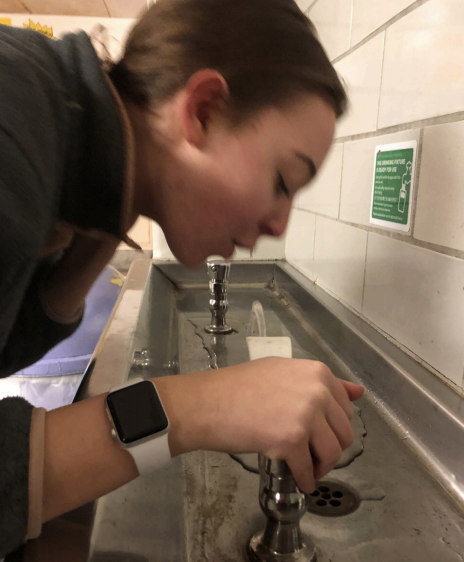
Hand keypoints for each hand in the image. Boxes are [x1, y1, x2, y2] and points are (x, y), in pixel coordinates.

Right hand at [155, 357, 364, 492]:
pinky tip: (299, 480)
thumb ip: (321, 382)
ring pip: (332, 452)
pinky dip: (306, 479)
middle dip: (330, 449)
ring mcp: (306, 415)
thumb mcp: (283, 372)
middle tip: (313, 455)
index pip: (345, 407)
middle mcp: (317, 390)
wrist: (209, 402)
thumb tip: (359, 392)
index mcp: (317, 372)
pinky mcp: (292, 440)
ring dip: (322, 466)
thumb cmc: (239, 386)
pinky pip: (308, 468)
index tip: (320, 435)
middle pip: (343, 432)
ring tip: (308, 469)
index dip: (333, 426)